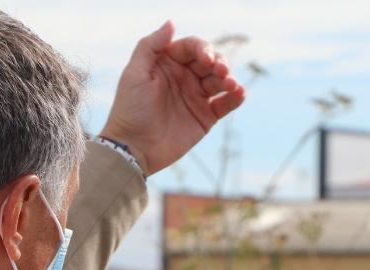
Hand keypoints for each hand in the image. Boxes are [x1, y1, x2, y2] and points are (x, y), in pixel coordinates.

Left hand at [100, 21, 246, 174]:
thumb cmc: (130, 109)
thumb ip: (150, 46)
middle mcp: (184, 77)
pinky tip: (239, 93)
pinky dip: (235, 98)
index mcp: (168, 63)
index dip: (203, 49)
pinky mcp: (205, 117)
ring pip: (220, 81)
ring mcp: (196, 97)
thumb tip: (172, 23)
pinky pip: (225, 104)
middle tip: (221, 72)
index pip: (192, 47)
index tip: (206, 59)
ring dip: (229, 79)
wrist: (134, 148)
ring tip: (231, 84)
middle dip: (220, 63)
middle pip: (210, 62)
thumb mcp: (135, 73)